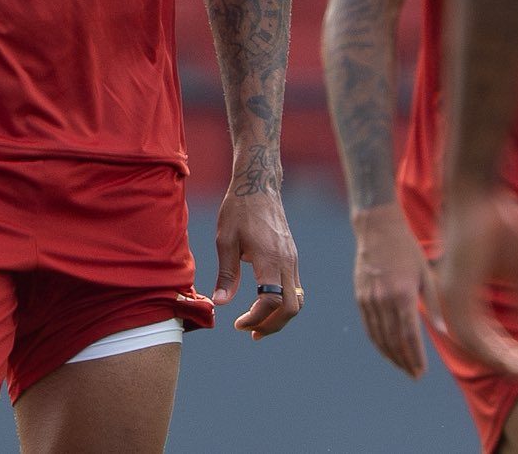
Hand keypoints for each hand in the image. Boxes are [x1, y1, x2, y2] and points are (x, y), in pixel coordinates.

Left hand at [212, 176, 302, 338]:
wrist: (258, 185)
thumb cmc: (238, 209)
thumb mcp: (225, 240)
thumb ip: (226, 274)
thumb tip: (220, 304)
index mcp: (270, 258)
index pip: (270, 301)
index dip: (255, 319)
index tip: (237, 324)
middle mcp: (287, 262)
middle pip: (291, 308)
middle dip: (272, 326)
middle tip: (251, 334)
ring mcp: (292, 260)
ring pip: (297, 300)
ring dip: (279, 317)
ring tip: (258, 327)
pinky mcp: (292, 257)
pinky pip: (295, 288)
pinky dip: (283, 303)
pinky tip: (265, 305)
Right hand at [351, 204, 433, 377]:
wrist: (377, 228)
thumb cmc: (407, 249)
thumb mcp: (426, 274)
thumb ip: (433, 305)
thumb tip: (443, 332)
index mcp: (404, 294)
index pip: (410, 335)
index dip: (416, 357)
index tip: (421, 371)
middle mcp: (384, 300)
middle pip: (394, 340)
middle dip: (404, 361)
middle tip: (414, 375)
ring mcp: (369, 299)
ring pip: (379, 336)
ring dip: (391, 355)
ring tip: (402, 367)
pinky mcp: (360, 296)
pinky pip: (368, 326)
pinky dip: (377, 342)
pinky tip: (386, 350)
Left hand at [434, 190, 517, 377]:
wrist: (479, 190)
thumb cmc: (498, 221)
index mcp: (467, 292)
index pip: (484, 334)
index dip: (505, 352)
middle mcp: (455, 297)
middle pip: (477, 344)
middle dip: (503, 361)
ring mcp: (452, 293)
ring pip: (471, 343)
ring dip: (498, 359)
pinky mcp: (455, 288)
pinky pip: (468, 333)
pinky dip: (490, 349)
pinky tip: (511, 356)